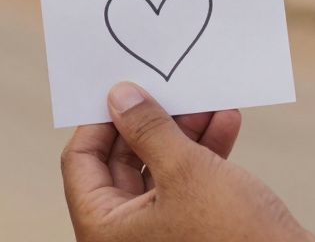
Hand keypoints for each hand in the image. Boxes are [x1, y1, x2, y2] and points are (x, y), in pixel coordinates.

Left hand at [62, 82, 312, 241]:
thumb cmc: (234, 235)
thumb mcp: (185, 170)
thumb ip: (147, 129)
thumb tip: (119, 95)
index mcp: (104, 230)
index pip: (80, 162)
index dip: (100, 120)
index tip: (123, 87)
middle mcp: (125, 237)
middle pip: (121, 163)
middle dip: (151, 122)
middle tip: (170, 87)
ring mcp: (160, 236)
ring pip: (158, 170)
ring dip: (183, 132)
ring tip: (207, 100)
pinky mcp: (194, 234)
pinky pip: (187, 186)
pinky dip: (204, 155)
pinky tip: (227, 122)